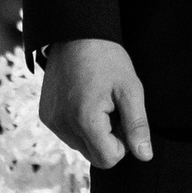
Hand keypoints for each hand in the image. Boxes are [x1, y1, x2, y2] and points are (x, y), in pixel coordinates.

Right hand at [38, 38, 153, 168]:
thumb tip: (145, 157)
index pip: (109, 159)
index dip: (122, 142)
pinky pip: (68, 134)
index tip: (122, 116)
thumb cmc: (107, 58)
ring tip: (96, 100)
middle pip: (94, 156)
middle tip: (111, 107)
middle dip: (107, 139)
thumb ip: (137, 125)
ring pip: (81, 146)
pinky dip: (78, 124)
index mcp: (85, 120)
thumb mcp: (130, 89)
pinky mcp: (46, 116)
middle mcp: (63, 125)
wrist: (75, 33)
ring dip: (93, 132)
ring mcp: (51, 121)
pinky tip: (82, 99)